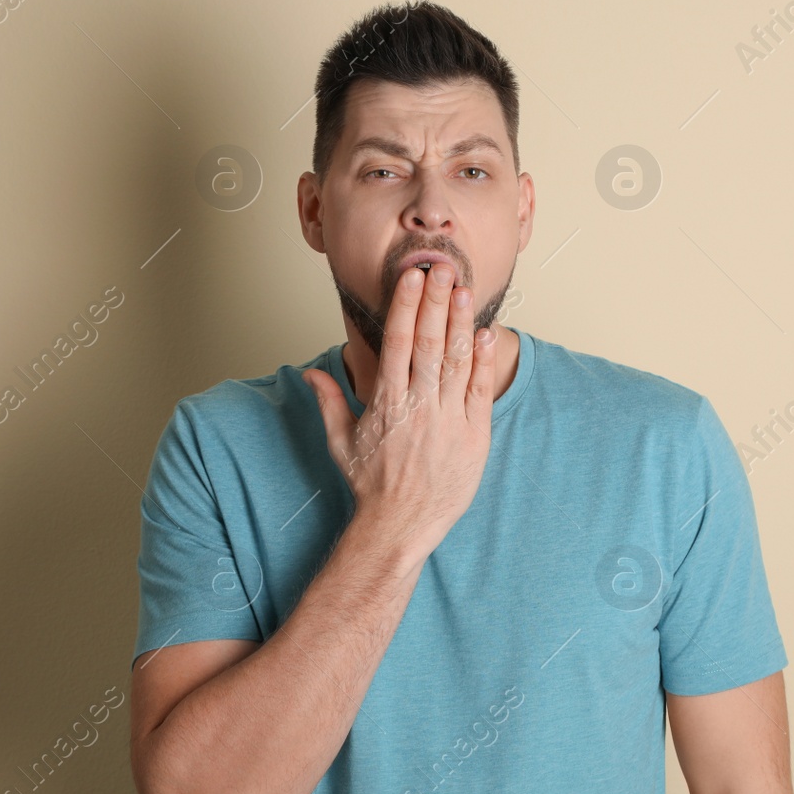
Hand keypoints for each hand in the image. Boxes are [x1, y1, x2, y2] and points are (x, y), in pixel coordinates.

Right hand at [303, 262, 497, 558]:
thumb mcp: (342, 442)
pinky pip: (480, 390)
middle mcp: (419, 406)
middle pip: (429, 342)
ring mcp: (449, 419)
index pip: (396, 343)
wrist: (401, 525)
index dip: (404, 306)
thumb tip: (310, 373)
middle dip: (434, 301)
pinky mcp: (473, 434)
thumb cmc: (371, 484)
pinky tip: (483, 333)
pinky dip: (482, 360)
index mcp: (387, 403)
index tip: (410, 277)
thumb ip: (330, 401)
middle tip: (440, 268)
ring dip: (459, 322)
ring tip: (462, 289)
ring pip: (457, 360)